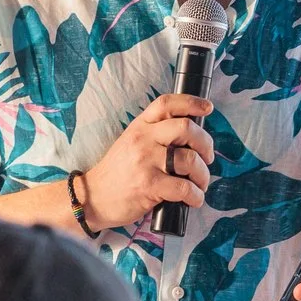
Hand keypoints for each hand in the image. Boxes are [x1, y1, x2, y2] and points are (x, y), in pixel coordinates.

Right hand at [80, 93, 214, 231]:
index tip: (207, 108)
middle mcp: (143, 139)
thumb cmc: (117, 173)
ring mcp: (146, 162)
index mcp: (140, 126)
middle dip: (205, 143)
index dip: (191, 102)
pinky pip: (184, 187)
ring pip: (190, 159)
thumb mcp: (131, 143)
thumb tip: (190, 138)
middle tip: (207, 157)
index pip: (167, 104)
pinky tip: (194, 198)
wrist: (93, 198)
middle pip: (186, 128)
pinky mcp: (149, 185)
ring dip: (203, 174)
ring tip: (200, 183)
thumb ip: (155, 135)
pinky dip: (196, 195)